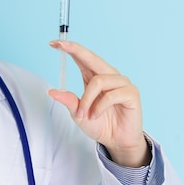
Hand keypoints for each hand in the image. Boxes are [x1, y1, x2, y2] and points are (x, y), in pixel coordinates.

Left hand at [48, 41, 148, 167]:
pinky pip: (111, 95)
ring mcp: (122, 83)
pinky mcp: (131, 93)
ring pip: (98, 81)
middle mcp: (109, 75)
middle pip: (92, 58)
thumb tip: (51, 91)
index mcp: (94, 76)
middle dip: (75, 50)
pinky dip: (99, 107)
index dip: (70, 48)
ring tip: (84, 114)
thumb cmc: (99, 124)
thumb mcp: (78, 114)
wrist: (118, 141)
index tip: (54, 43)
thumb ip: (69, 101)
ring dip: (87, 99)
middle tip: (60, 44)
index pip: (82, 58)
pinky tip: (96, 115)